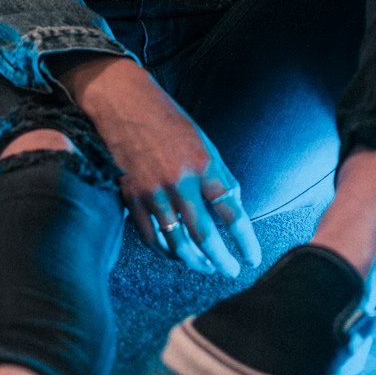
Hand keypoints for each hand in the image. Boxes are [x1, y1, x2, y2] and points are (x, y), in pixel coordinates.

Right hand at [56, 56, 260, 275]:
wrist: (123, 102)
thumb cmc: (169, 120)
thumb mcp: (204, 142)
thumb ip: (220, 175)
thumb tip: (234, 206)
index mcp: (203, 165)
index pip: (231, 213)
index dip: (245, 241)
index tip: (252, 258)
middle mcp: (179, 181)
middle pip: (204, 236)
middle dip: (220, 261)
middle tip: (230, 272)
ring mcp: (152, 191)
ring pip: (176, 242)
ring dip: (194, 261)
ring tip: (206, 267)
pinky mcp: (131, 196)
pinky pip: (150, 235)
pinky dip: (165, 250)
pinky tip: (176, 254)